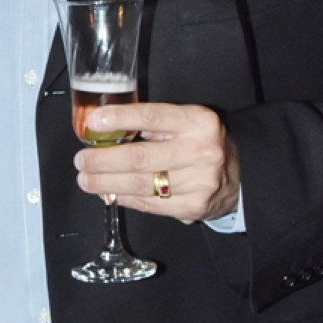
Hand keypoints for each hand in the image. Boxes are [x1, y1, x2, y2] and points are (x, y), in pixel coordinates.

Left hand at [74, 101, 239, 223]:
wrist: (240, 174)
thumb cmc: (202, 143)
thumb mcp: (185, 122)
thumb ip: (152, 123)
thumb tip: (106, 129)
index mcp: (197, 122)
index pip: (152, 116)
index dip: (120, 119)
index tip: (94, 122)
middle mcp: (200, 151)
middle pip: (140, 157)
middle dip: (103, 160)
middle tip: (81, 161)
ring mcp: (199, 181)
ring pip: (141, 184)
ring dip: (107, 183)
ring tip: (87, 180)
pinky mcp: (194, 206)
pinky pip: (151, 204)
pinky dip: (126, 199)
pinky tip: (111, 193)